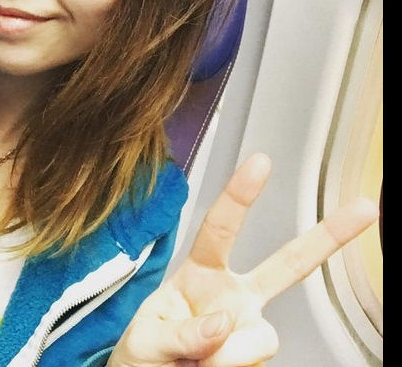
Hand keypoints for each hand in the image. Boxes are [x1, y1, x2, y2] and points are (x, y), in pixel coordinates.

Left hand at [108, 153, 377, 366]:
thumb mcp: (146, 338)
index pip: (219, 228)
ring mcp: (250, 325)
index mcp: (200, 273)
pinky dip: (230, 366)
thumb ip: (180, 332)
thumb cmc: (144, 352)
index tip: (260, 162)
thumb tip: (224, 322)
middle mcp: (233, 293)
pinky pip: (256, 359)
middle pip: (285, 264)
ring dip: (227, 354)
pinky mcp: (256, 352)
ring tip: (195, 362)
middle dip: (326, 237)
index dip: (239, 194)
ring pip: (264, 335)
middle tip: (365, 208)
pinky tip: (208, 366)